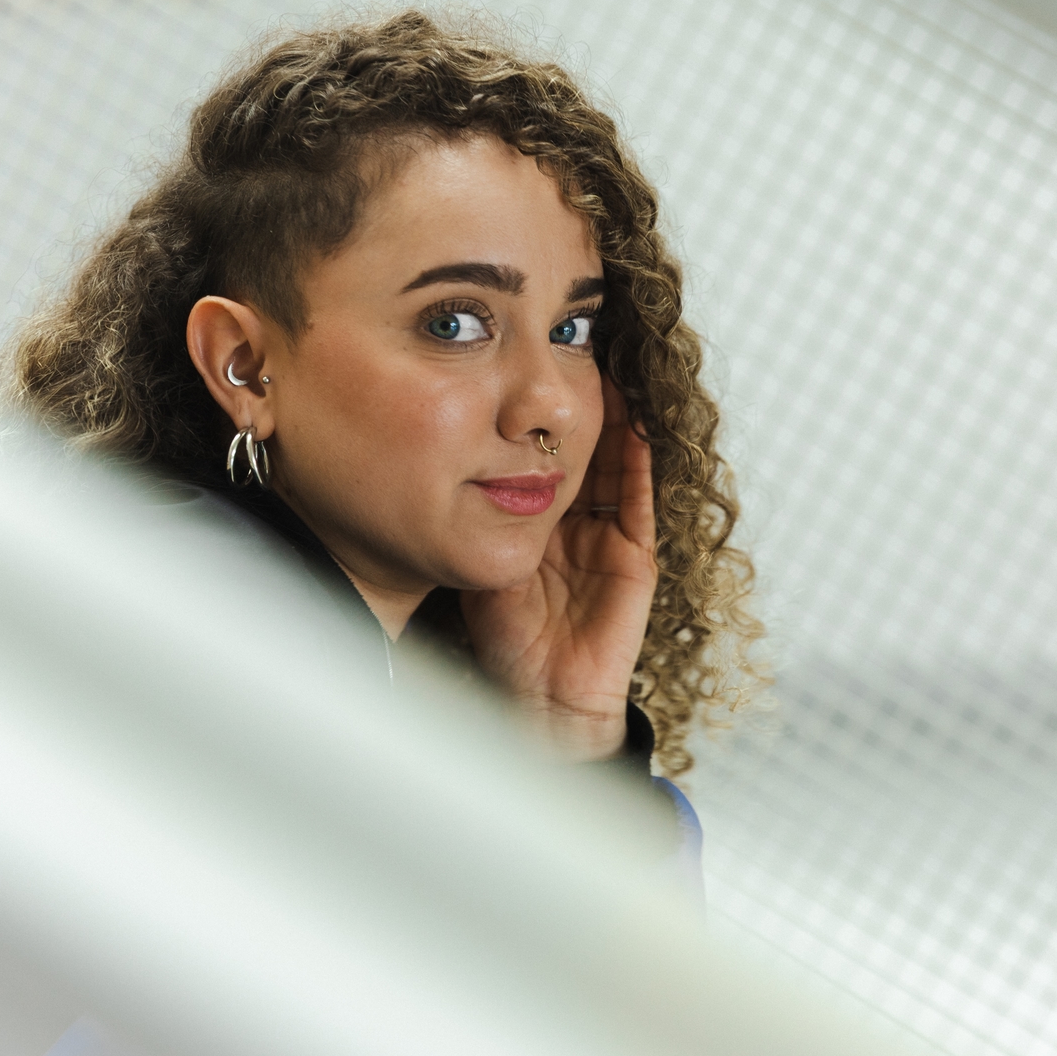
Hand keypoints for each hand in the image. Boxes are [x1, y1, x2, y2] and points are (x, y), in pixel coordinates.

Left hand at [460, 379, 657, 760]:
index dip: (535, 420)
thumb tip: (418, 471)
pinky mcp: (635, 560)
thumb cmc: (501, 647)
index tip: (524, 371)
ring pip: (613, 466)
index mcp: (538, 527)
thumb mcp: (473, 564)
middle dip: (577, 408)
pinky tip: (636, 424)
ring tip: (610, 370)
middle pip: (581, 453)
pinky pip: (637, 500)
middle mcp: (576, 528)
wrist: (538, 702)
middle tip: (573, 353)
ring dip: (614, 422)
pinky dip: (638, 462)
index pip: (540, 459)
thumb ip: (463, 523)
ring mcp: (608, 541)